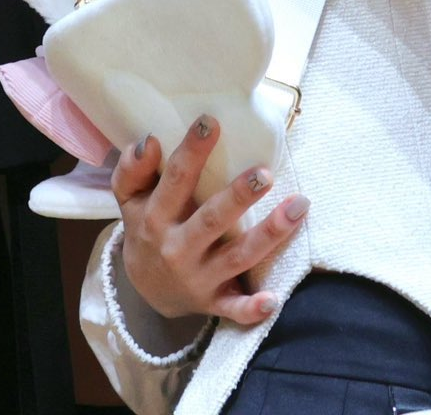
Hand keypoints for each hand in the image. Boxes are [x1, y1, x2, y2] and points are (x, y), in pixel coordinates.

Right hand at [110, 115, 309, 324]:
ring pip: (237, 257)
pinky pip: (234, 308)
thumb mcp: (131, 201)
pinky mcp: (215, 302)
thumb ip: (133, 170)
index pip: (175, 181)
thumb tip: (149, 141)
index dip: (191, 152)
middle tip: (265, 173)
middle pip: (211, 220)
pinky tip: (273, 300)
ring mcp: (198, 278)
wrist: (145, 290)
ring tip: (299, 207)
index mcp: (157, 219)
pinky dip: (251, 308)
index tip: (211, 122)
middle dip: (238, 197)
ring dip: (269, 235)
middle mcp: (178, 248)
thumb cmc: (147, 229)